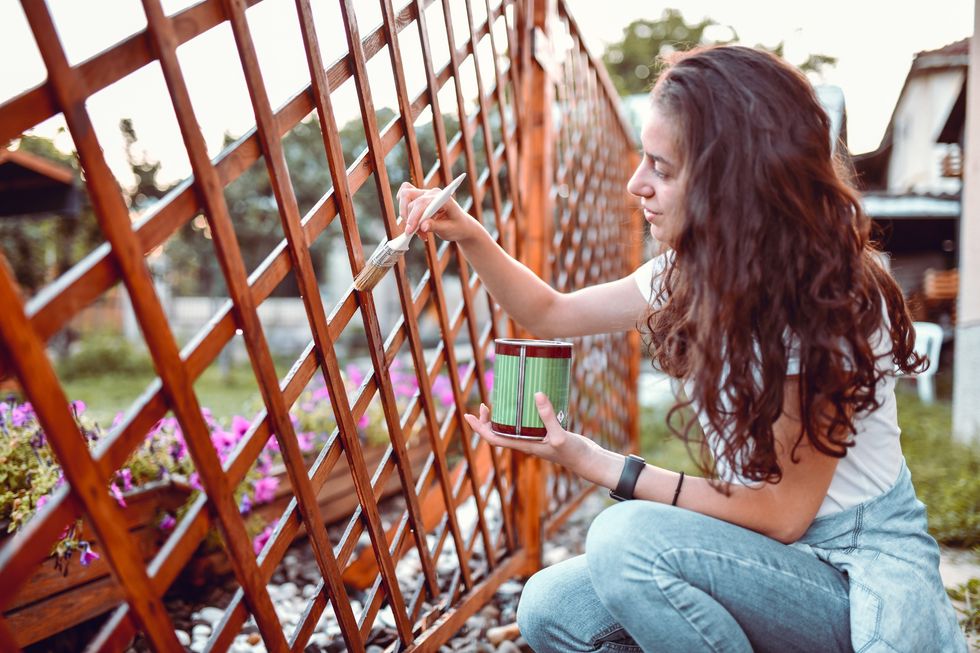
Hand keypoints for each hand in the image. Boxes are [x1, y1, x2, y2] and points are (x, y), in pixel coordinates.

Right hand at [396, 181, 483, 242]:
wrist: (460, 225)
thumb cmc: (457, 226)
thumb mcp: (448, 229)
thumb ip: (435, 226)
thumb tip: (422, 226)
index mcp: (442, 197)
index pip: (422, 203)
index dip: (414, 217)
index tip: (410, 231)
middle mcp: (432, 193)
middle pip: (409, 198)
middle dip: (410, 219)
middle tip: (420, 234)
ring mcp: (425, 193)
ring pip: (404, 197)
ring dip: (406, 216)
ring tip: (419, 230)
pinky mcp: (419, 197)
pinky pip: (404, 196)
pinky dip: (404, 210)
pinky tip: (412, 221)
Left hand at [463, 392, 591, 469]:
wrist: (588, 461)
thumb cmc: (573, 453)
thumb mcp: (559, 435)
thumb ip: (547, 416)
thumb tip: (537, 394)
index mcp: (523, 445)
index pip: (493, 438)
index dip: (479, 428)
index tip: (469, 415)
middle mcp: (525, 442)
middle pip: (498, 433)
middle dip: (487, 421)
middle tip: (483, 404)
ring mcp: (534, 438)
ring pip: (510, 429)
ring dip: (501, 418)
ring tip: (498, 402)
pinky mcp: (544, 433)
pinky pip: (525, 424)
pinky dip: (519, 414)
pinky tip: (525, 403)